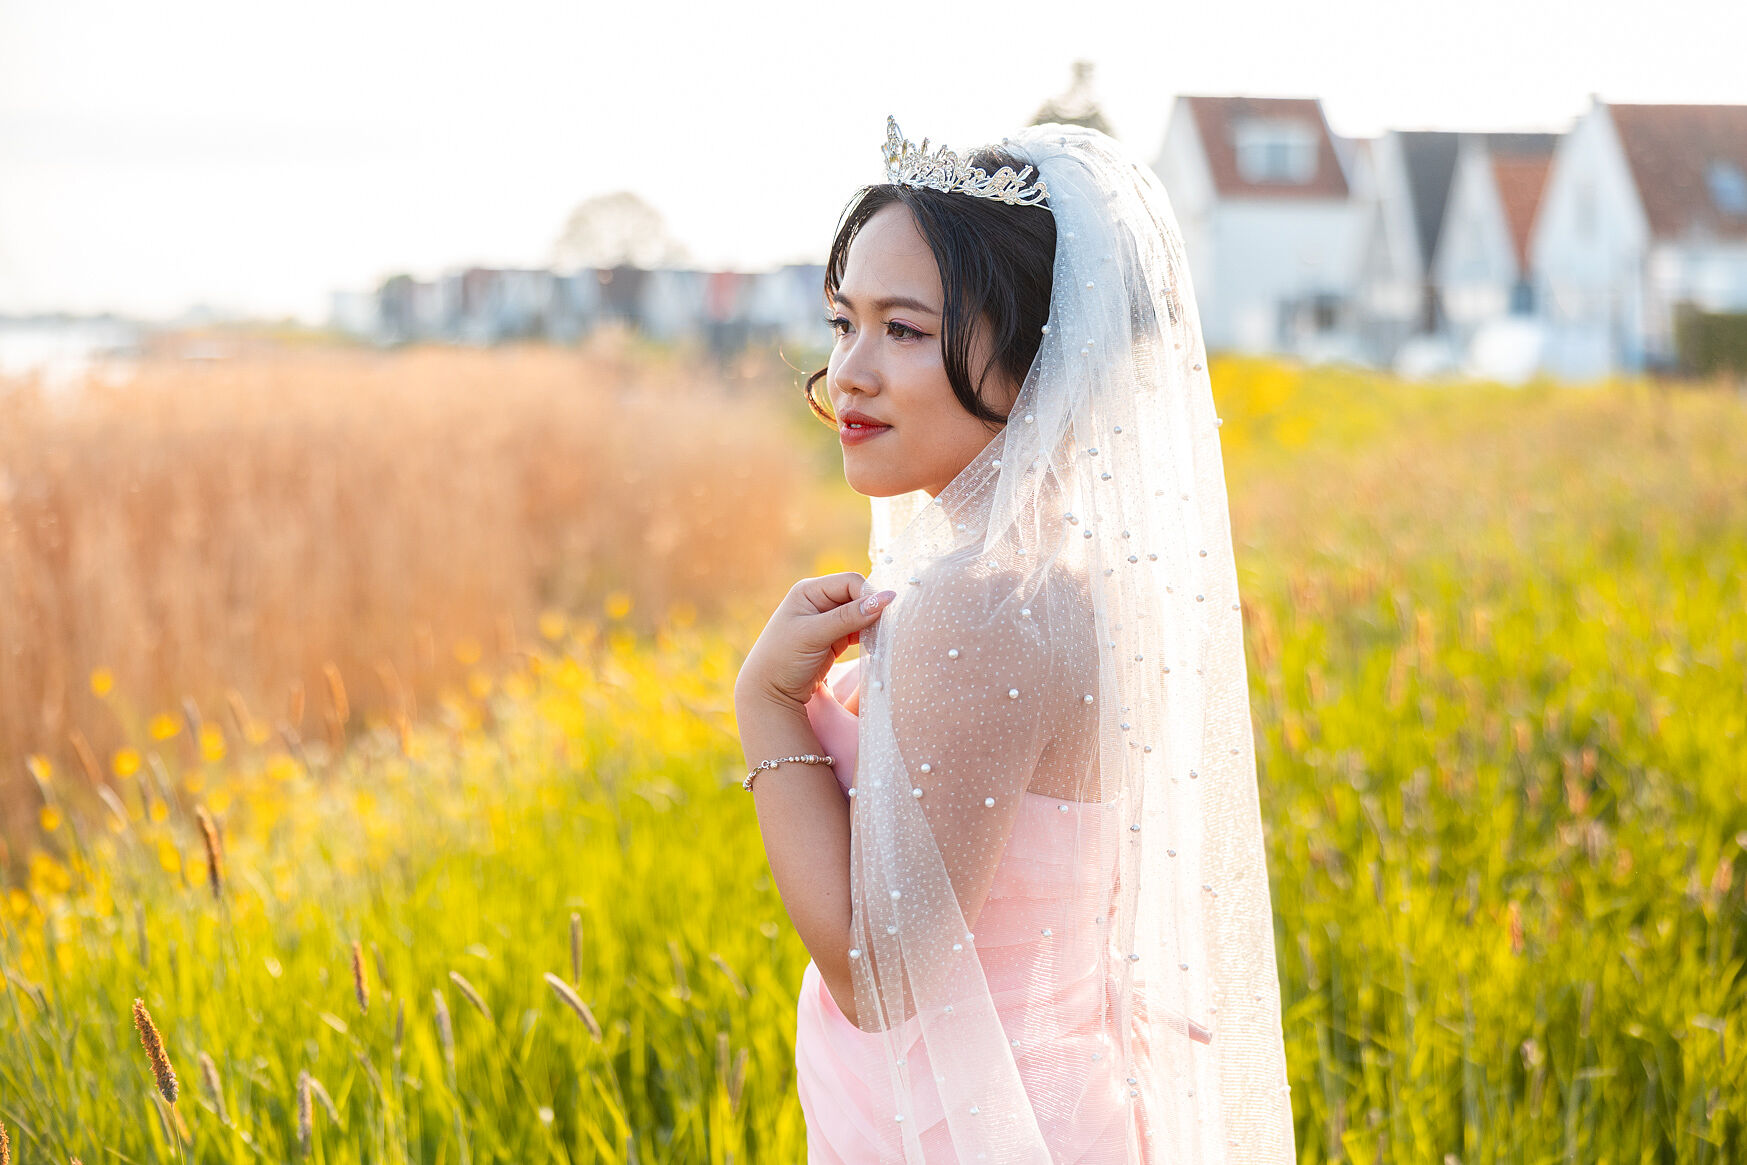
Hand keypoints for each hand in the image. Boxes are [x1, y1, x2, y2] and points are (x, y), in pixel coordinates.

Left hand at [737, 574, 895, 711]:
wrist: (770, 693)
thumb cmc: (783, 658)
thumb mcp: (814, 635)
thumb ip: (849, 617)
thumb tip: (887, 598)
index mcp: (809, 590)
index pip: (850, 582)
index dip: (868, 595)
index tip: (882, 616)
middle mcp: (819, 600)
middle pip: (858, 596)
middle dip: (872, 611)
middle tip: (884, 631)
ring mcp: (828, 620)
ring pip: (862, 614)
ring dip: (872, 625)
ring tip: (879, 641)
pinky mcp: (835, 638)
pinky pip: (859, 630)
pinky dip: (868, 637)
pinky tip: (874, 648)